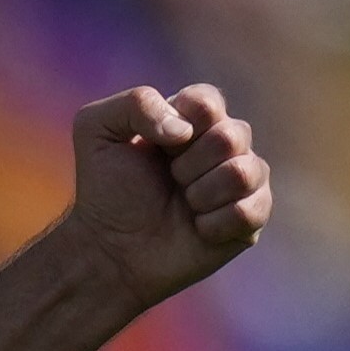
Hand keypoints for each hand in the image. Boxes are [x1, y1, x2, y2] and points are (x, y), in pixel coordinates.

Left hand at [60, 83, 271, 308]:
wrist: (111, 250)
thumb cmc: (106, 190)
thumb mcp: (96, 128)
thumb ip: (137, 102)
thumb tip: (185, 130)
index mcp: (191, 118)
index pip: (209, 100)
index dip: (184, 123)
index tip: (158, 145)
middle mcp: (223, 145)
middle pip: (233, 134)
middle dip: (189, 163)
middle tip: (170, 179)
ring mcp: (240, 182)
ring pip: (246, 172)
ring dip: (203, 193)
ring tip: (184, 204)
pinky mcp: (249, 220)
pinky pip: (253, 210)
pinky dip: (217, 222)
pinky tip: (197, 228)